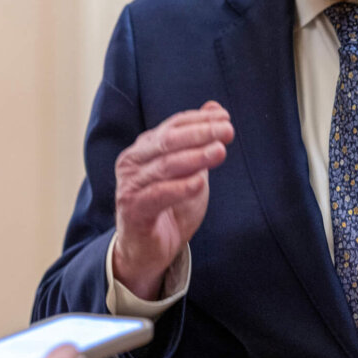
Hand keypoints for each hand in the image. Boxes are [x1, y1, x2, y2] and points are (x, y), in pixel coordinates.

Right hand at [113, 100, 232, 299]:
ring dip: (195, 157)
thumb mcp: (189, 169)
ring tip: (220, 151)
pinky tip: (199, 183)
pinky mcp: (133, 210)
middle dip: (200, 133)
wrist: (148, 250)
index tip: (225, 118)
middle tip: (227, 130)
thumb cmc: (169, 206)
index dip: (199, 120)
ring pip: (165, 166)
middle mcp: (133, 162)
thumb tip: (215, 107)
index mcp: (144, 148)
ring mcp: (130, 186)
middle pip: (168, 141)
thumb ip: (198, 141)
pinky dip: (179, 188)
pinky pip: (157, 196)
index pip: (172, 126)